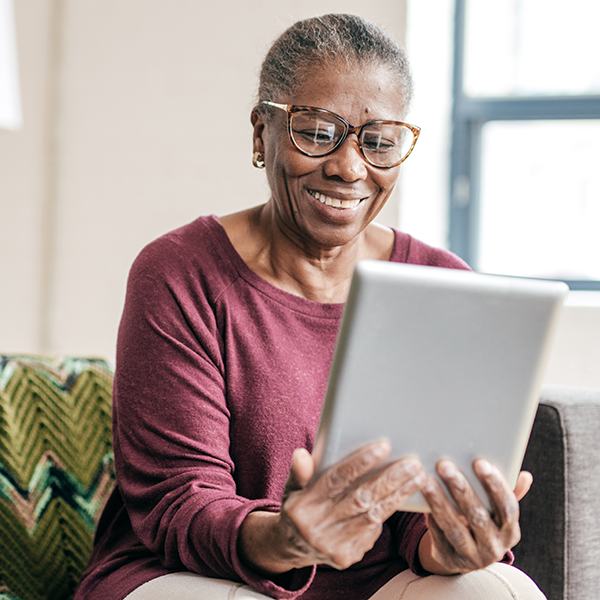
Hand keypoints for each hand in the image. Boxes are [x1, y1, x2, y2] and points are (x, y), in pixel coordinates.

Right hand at [239, 441, 426, 573]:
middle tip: (413, 463)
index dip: (360, 463)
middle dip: (390, 479)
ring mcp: (332, 546)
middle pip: (361, 498)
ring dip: (398, 495)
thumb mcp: (292, 488)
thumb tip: (301, 454)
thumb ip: (299, 472)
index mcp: (302, 506)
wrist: (292, 547)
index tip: (384, 446)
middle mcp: (317, 528)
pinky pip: (372, 531)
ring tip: (418, 477)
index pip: (336, 480)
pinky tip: (403, 496)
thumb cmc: (298, 506)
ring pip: (373, 515)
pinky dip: (387, 512)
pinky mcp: (346, 557)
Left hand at [418, 459, 530, 574]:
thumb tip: (525, 476)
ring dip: (440, 502)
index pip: (507, 507)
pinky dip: (430, 516)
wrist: (464, 555)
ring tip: (427, 480)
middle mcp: (494, 547)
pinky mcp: (449, 559)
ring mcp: (472, 557)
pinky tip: (421, 498)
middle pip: (478, 516)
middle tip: (444, 465)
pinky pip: (438, 536)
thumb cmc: (482, 520)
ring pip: (455, 528)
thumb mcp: (497, 511)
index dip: (495, 485)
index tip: (480, 462)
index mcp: (510, 531)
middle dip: (461, 489)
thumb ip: (509, 492)